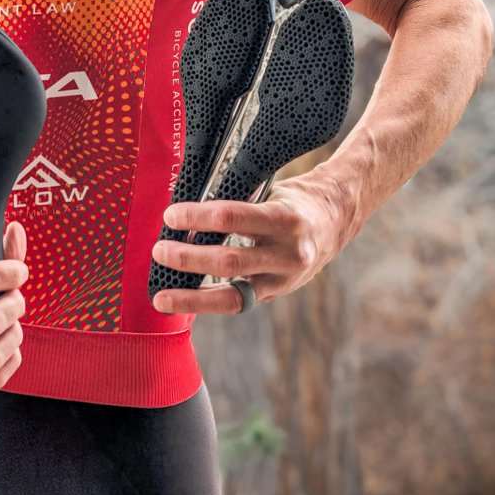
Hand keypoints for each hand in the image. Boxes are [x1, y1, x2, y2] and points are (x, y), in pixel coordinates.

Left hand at [150, 176, 345, 314]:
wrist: (336, 220)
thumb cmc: (295, 200)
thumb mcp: (272, 192)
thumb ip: (238, 205)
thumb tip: (188, 213)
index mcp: (285, 219)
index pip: (233, 217)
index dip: (198, 217)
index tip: (171, 216)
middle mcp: (287, 253)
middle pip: (229, 261)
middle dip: (189, 258)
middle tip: (159, 251)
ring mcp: (283, 279)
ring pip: (232, 295)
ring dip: (192, 295)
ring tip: (161, 295)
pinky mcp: (276, 293)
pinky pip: (238, 302)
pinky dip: (208, 302)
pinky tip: (184, 302)